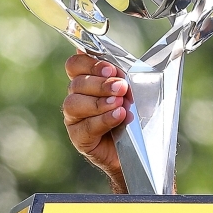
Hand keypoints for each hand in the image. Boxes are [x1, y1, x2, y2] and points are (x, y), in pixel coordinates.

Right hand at [63, 52, 128, 191]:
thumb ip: (124, 76)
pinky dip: (103, 120)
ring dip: (100, 102)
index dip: (90, 64)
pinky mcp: (79, 137)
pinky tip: (118, 116)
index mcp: (86, 81)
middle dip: (101, 84)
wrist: (139, 148)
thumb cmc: (134, 115)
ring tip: (120, 104)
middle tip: (122, 87)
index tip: (111, 70)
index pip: (75, 65)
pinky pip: (85, 126)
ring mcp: (74, 118)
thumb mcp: (133, 91)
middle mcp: (76, 97)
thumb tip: (118, 63)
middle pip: (77, 84)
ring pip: (75, 104)